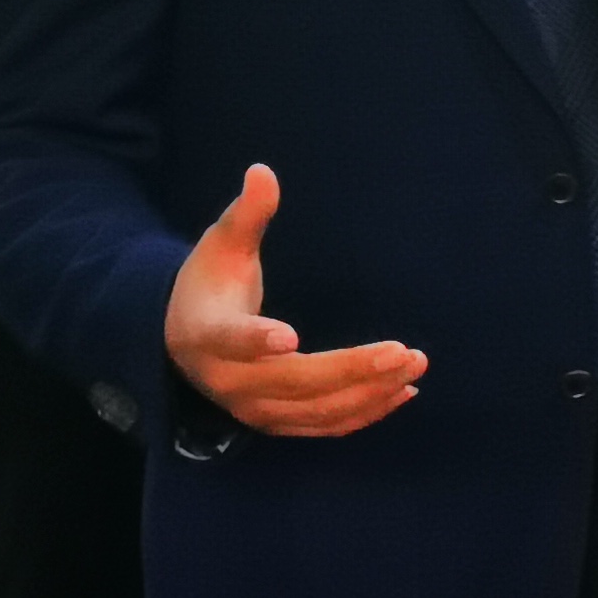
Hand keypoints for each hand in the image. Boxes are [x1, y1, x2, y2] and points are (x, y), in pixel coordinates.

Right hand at [164, 164, 426, 436]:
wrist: (183, 341)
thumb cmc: (208, 284)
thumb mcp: (221, 245)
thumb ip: (246, 214)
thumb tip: (263, 171)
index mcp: (206, 334)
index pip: (231, 341)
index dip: (257, 340)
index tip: (288, 336)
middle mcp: (229, 382)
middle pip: (294, 382)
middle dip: (352, 370)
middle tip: (403, 352)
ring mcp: (254, 410)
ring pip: (317, 410)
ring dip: (370, 392)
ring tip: (414, 365)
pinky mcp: (277, 423)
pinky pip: (325, 426)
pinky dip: (365, 413)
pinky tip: (402, 392)